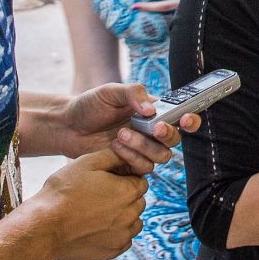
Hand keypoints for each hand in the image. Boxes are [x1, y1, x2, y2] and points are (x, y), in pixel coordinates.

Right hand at [17, 150, 146, 259]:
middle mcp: (131, 215)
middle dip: (125, 197)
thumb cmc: (63, 192)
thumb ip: (112, 155)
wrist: (44, 227)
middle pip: (138, 202)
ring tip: (97, 212)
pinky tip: (96, 228)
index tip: (108, 182)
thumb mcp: (86, 163)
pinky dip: (115, 234)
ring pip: (133, 222)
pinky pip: (123, 240)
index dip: (125, 179)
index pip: (140, 182)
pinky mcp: (113, 251)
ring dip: (123, 216)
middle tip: (99, 196)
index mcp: (128, 191)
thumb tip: (126, 152)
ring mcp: (123, 235)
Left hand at [58, 82, 200, 173]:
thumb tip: (152, 109)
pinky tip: (114, 146)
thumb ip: (133, 94)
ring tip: (121, 135)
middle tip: (154, 127)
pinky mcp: (130, 165)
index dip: (190, 119)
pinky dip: (131, 158)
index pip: (181, 116)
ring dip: (144, 146)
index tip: (185, 119)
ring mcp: (142, 150)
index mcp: (154, 111)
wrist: (68, 126)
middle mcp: (152, 132)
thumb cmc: (90, 105)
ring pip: (161, 156)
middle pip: (175, 139)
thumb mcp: (110, 91)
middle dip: (167, 134)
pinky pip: (144, 168)